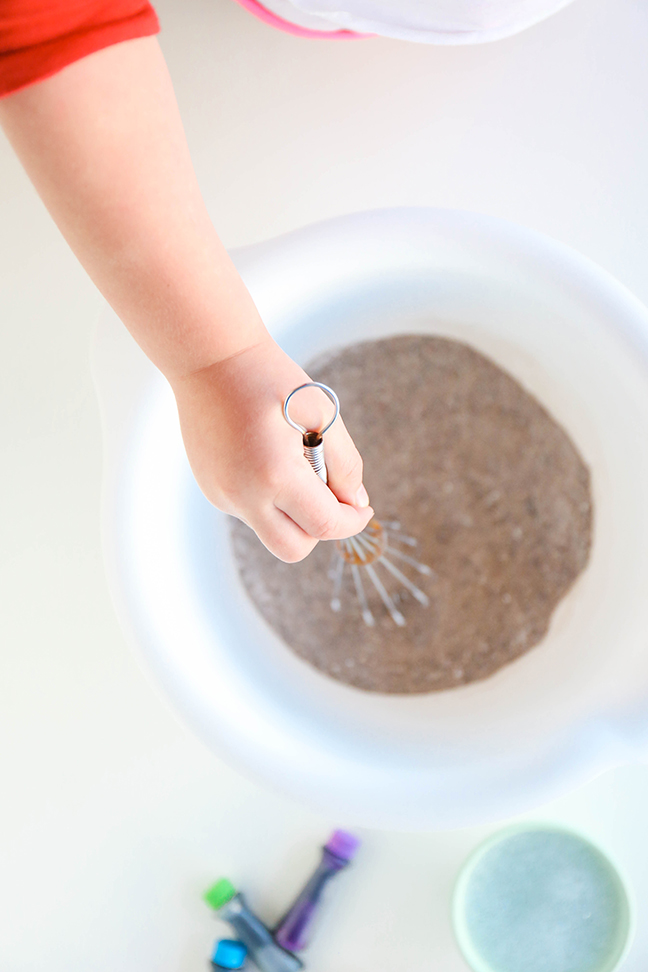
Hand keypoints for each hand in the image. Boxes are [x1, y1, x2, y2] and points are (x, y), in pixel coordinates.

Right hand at [171, 336, 373, 561]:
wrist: (210, 358)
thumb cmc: (271, 378)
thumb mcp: (323, 413)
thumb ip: (345, 464)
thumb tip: (355, 502)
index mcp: (275, 475)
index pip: (325, 526)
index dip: (353, 522)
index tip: (363, 509)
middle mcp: (243, 495)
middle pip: (294, 548)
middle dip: (319, 530)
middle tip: (329, 495)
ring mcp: (222, 495)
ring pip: (271, 529)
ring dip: (293, 511)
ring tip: (292, 459)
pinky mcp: (212, 489)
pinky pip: (250, 510)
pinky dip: (269, 497)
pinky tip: (265, 454)